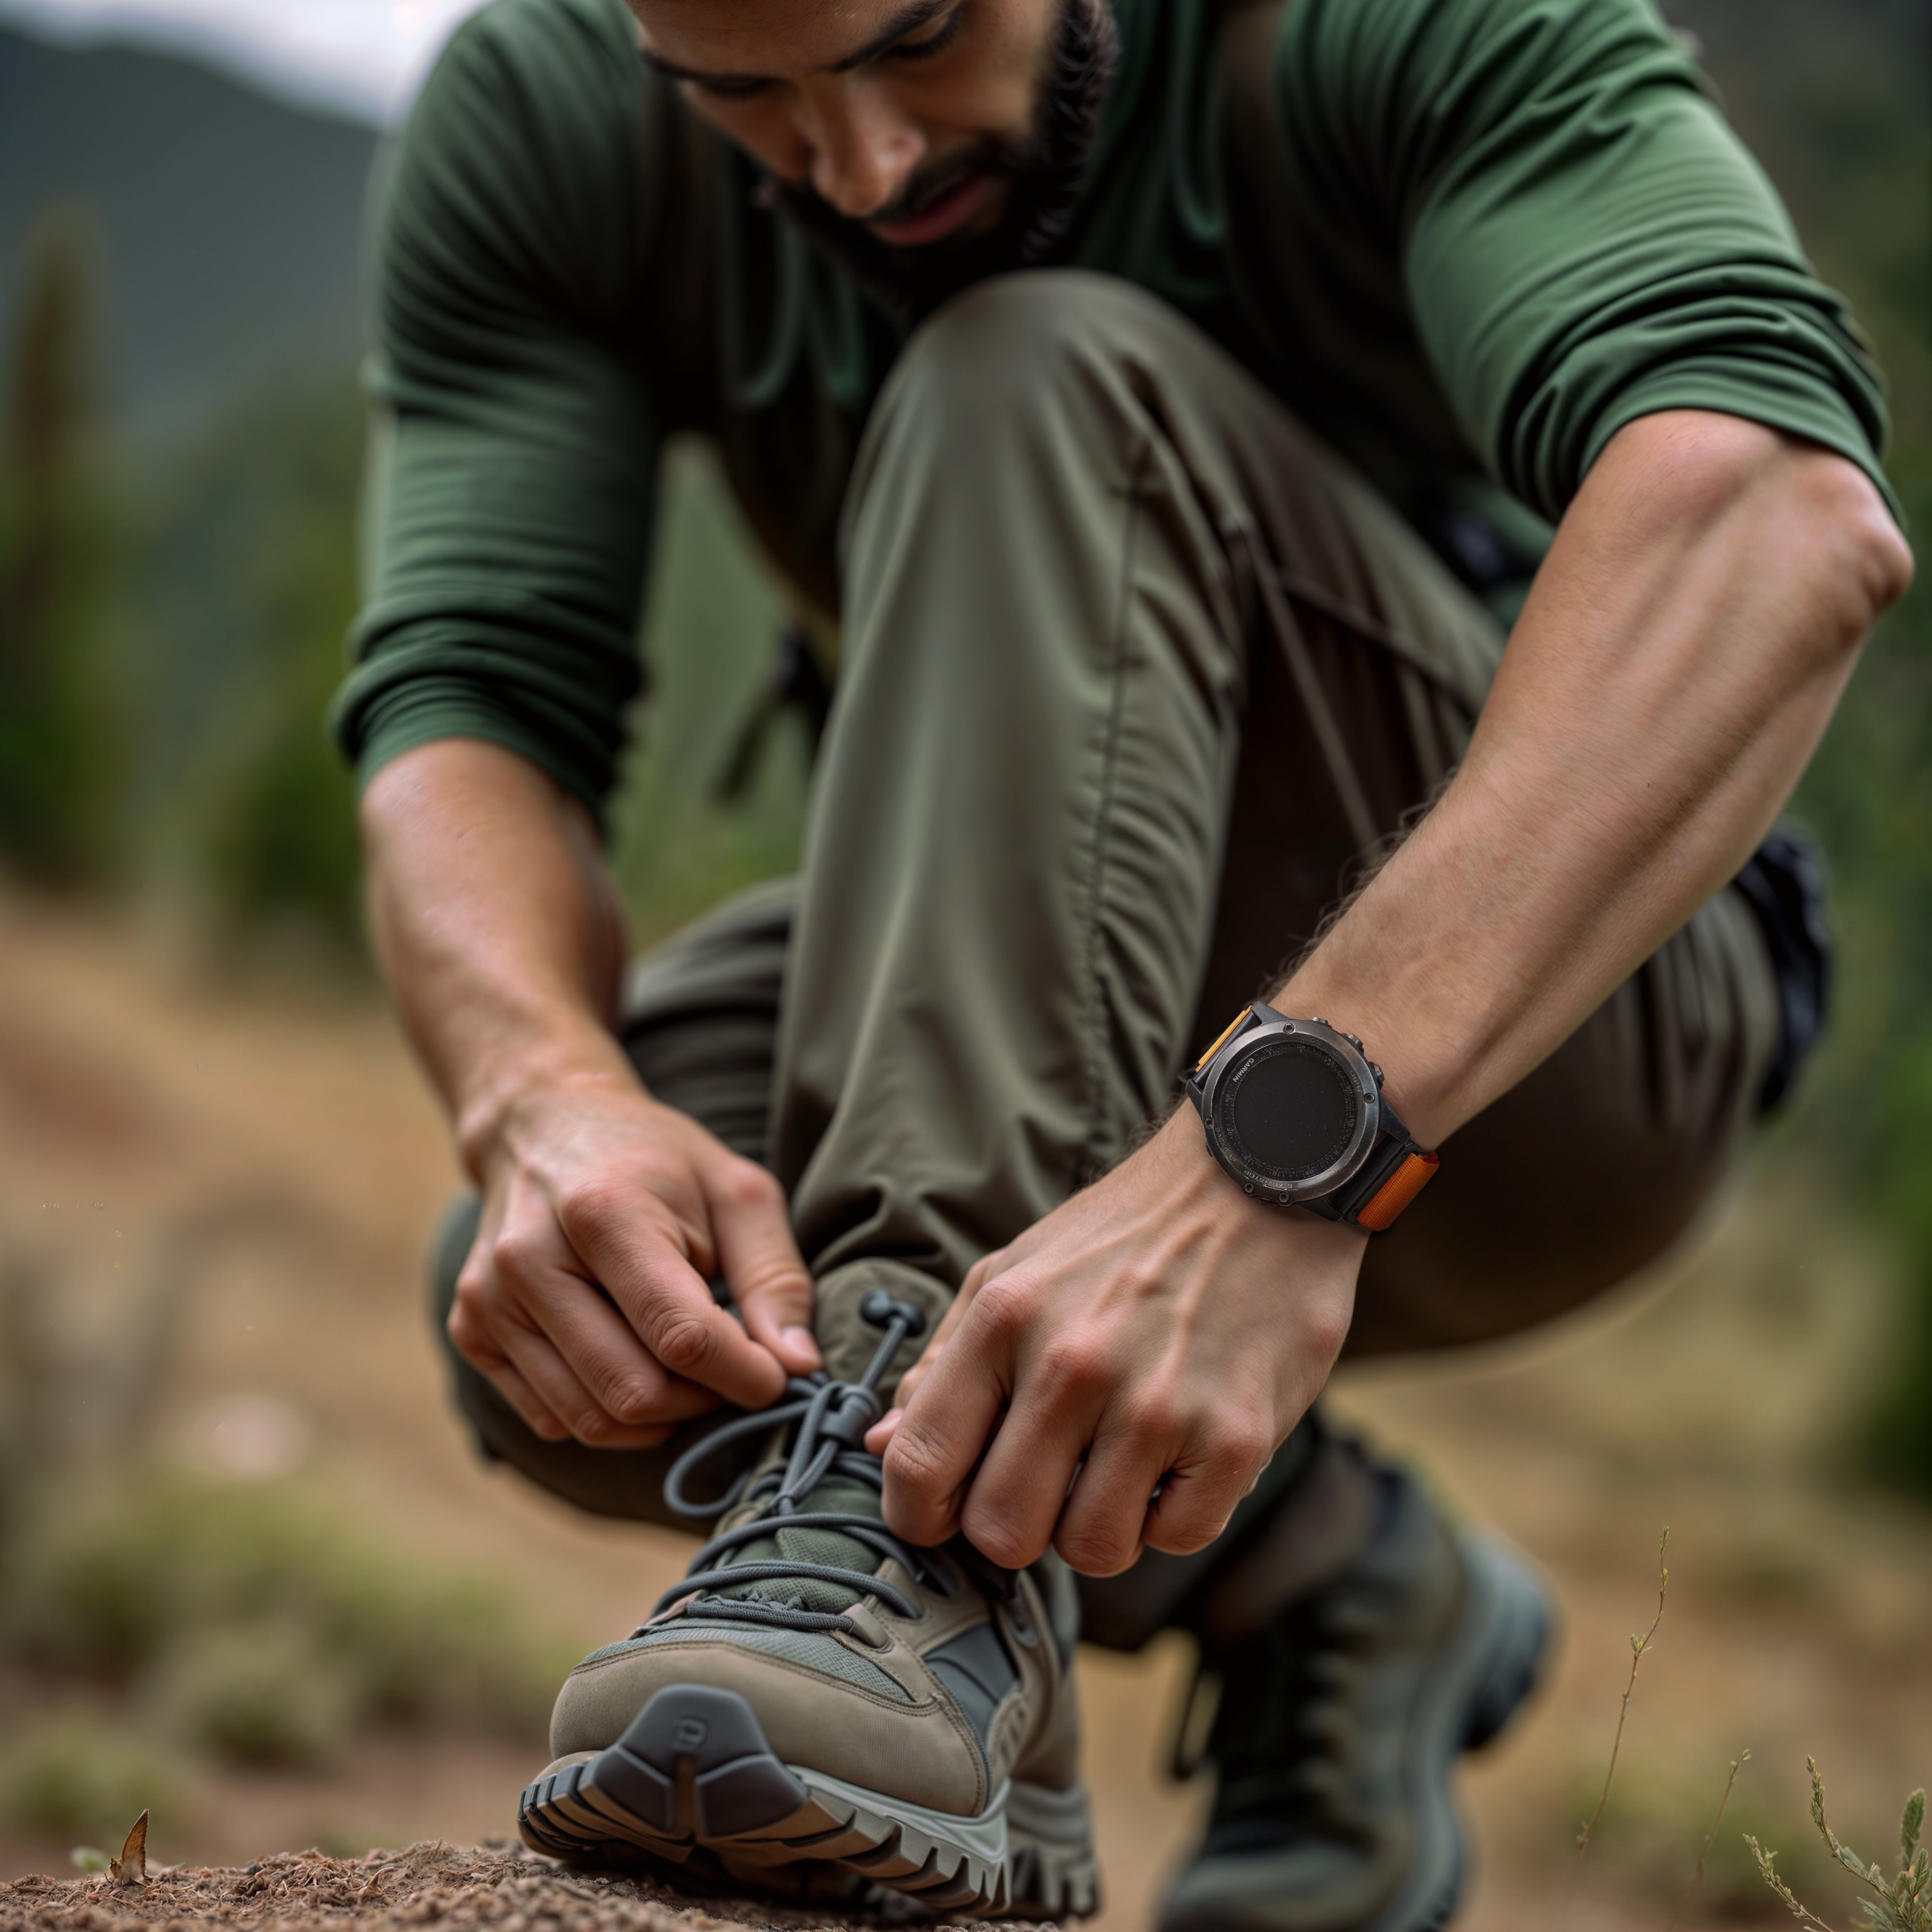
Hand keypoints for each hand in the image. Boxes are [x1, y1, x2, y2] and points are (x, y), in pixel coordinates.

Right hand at [451, 1066, 819, 1446]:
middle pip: (633, 1391)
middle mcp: (530, 1261)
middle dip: (702, 1400)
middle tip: (733, 1368)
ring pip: (591, 1420)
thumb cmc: (652, 1161)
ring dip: (658, 1416)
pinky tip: (632, 1363)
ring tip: (688, 1368)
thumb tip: (798, 1366)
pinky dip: (605, 1413)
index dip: (741, 1374)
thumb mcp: (736, 1191)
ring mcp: (489, 1301)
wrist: (543, 1127)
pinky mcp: (471, 1330)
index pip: (680, 1335)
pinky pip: (550, 1418)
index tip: (776, 1376)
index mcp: (603, 1213)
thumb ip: (775, 1278)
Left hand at [865, 1109, 1362, 1574]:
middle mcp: (1072, 1365)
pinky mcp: (1234, 1437)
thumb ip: (945, 1362)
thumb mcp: (1015, 1272)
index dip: (920, 1515)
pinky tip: (1180, 1458)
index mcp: (1004, 1319)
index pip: (921, 1465)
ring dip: (1100, 1526)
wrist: (1260, 1182)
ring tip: (1120, 1466)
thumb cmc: (1128, 1235)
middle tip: (1051, 1483)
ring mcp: (1156, 1405)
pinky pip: (1177, 1538)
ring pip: (1091, 1550)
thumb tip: (880, 1444)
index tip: (944, 1514)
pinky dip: (1174, 1515)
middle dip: (1020, 1526)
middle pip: (1002, 1532)